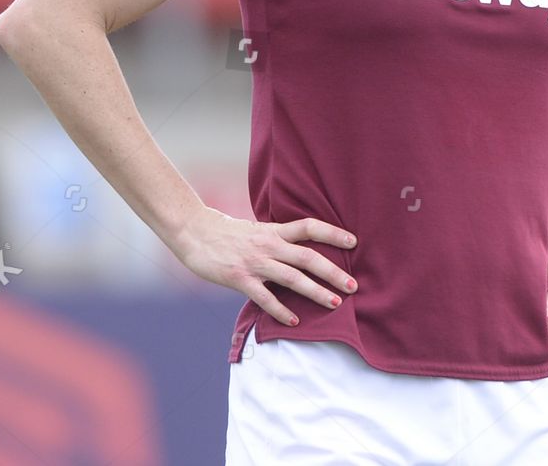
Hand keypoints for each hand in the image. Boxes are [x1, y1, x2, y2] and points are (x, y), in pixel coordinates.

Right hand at [171, 208, 357, 325]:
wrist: (193, 231)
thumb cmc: (225, 233)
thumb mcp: (256, 230)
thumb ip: (276, 239)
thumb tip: (298, 251)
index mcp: (274, 231)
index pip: (309, 227)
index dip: (332, 233)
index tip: (353, 241)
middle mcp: (269, 245)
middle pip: (308, 257)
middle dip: (333, 272)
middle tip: (353, 286)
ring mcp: (255, 262)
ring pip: (292, 277)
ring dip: (315, 291)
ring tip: (335, 303)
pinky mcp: (239, 278)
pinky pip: (265, 297)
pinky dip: (281, 310)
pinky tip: (295, 320)